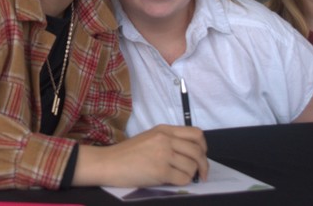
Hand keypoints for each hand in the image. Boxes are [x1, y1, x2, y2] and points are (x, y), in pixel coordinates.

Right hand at [73, 124, 208, 187]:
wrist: (108, 163)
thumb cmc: (127, 153)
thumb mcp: (150, 138)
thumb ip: (168, 141)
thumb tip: (190, 153)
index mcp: (164, 129)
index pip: (196, 133)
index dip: (203, 146)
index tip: (201, 156)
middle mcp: (165, 139)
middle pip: (197, 150)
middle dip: (203, 165)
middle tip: (201, 174)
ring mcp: (163, 154)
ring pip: (192, 166)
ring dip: (190, 174)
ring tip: (181, 177)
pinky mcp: (160, 171)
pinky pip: (183, 178)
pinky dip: (183, 182)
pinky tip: (173, 181)